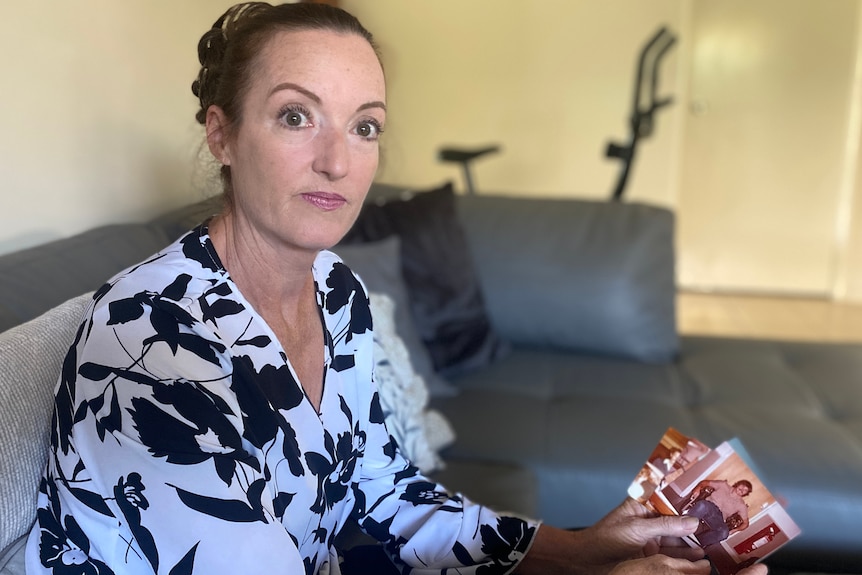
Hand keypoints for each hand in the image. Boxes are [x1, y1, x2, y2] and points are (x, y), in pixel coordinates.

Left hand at [517, 498, 706, 574]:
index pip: (669, 497)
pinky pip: (673, 552)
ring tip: (716, 541)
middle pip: (677, 518)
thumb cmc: (605, 539)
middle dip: (697, 521)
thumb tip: (694, 521)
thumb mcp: (637, 529)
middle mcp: (649, 519)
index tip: (708, 497)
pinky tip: (701, 556)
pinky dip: (687, 555)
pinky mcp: (652, 555)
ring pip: (678, 537)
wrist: (587, 562)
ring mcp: (651, 538)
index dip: (688, 497)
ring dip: (695, 540)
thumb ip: (666, 526)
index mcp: (642, 505)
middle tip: (720, 523)